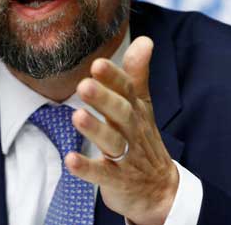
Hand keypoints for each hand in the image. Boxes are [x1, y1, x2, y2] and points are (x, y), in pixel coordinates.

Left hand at [68, 37, 178, 224]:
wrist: (161, 190)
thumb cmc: (142, 140)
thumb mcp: (142, 106)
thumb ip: (137, 74)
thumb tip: (145, 40)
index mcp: (136, 111)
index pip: (127, 91)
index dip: (113, 78)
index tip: (97, 64)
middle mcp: (132, 131)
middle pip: (120, 113)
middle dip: (104, 99)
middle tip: (84, 85)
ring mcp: (126, 157)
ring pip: (112, 142)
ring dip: (95, 129)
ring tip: (77, 116)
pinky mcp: (117, 181)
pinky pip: (102, 175)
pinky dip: (86, 168)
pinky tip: (70, 159)